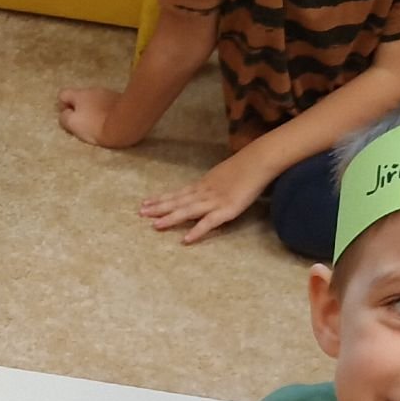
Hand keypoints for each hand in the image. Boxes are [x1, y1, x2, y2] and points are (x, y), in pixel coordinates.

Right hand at [57, 86, 125, 147]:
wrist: (125, 123)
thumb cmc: (95, 125)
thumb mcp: (73, 124)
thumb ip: (64, 117)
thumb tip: (65, 113)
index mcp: (79, 94)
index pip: (63, 94)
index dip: (62, 105)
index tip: (68, 117)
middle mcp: (93, 89)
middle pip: (80, 97)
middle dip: (80, 108)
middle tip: (83, 123)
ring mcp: (108, 93)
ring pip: (95, 99)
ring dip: (94, 108)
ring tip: (99, 123)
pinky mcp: (120, 98)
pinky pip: (108, 103)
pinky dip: (106, 110)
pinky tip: (110, 120)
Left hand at [140, 152, 271, 242]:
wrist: (260, 160)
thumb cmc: (246, 167)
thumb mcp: (223, 175)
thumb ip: (213, 185)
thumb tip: (206, 190)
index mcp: (204, 184)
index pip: (178, 192)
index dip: (161, 198)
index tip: (145, 203)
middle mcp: (205, 192)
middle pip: (178, 201)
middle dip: (159, 207)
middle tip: (140, 213)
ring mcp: (215, 201)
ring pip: (188, 210)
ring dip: (171, 218)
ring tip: (155, 225)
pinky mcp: (227, 209)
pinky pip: (209, 222)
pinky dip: (197, 230)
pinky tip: (185, 240)